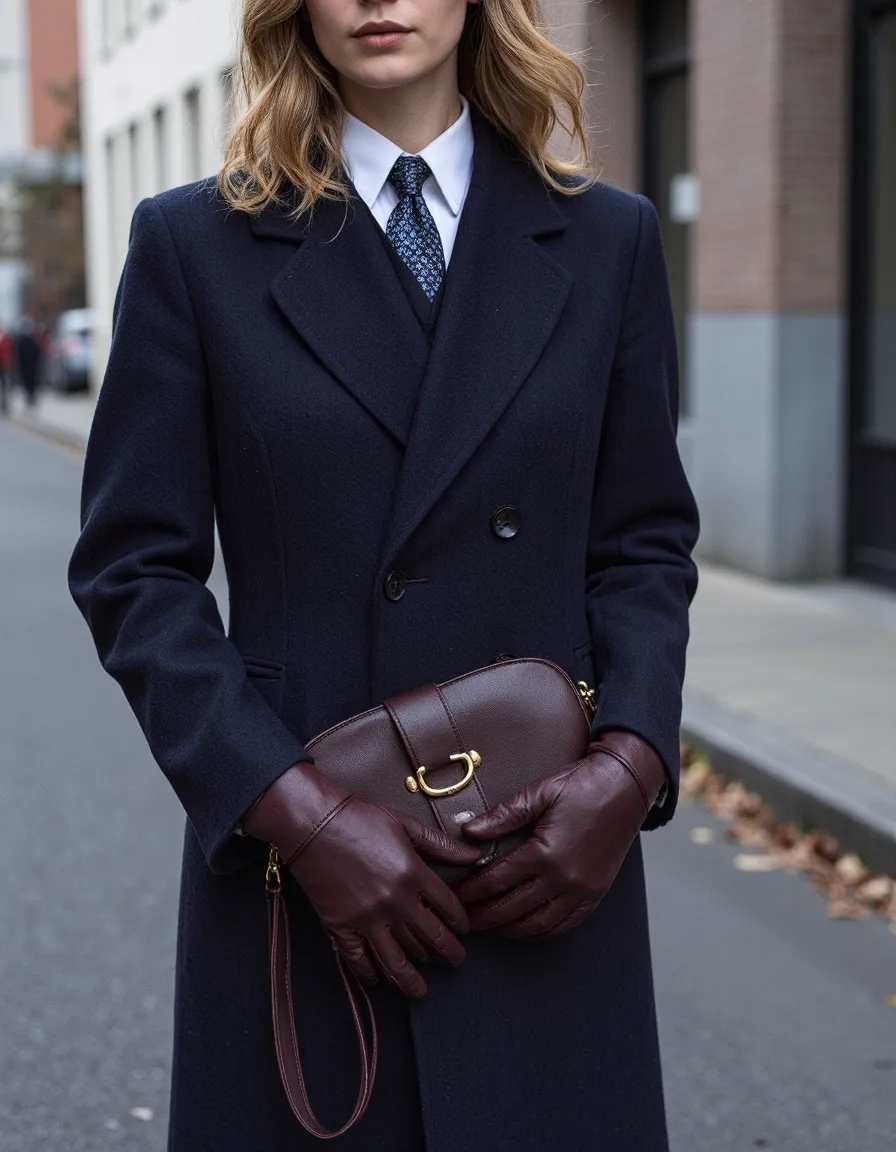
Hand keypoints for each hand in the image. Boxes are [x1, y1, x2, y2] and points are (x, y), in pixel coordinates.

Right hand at [243, 761, 480, 996]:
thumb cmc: (359, 818)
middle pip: (430, 939)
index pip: (449, 908)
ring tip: (422, 990)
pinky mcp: (340, 926)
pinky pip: (359, 961)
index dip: (460, 922)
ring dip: (413, 979)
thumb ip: (441, 844)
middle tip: (455, 961)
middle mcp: (395, 902)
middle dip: (448, 954)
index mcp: (413, 874)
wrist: (312, 823)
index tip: (463, 930)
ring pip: (397, 960)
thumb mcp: (405, 825)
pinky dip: (370, 975)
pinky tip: (378, 980)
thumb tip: (473, 855)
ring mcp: (367, 918)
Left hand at [454, 731, 666, 939]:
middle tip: (463, 919)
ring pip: (537, 924)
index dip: (472, 892)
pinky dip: (541, 932)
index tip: (455, 897)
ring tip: (489, 927)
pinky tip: (525, 929)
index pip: (496, 881)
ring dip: (509, 929)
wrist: (626, 786)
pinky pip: (564, 925)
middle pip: (512, 909)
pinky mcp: (596, 894)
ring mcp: (582, 890)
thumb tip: (469, 831)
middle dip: (484, 917)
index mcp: (545, 853)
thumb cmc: (582, 784)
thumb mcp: (539, 792)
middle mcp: (564, 879)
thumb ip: (503, 815)